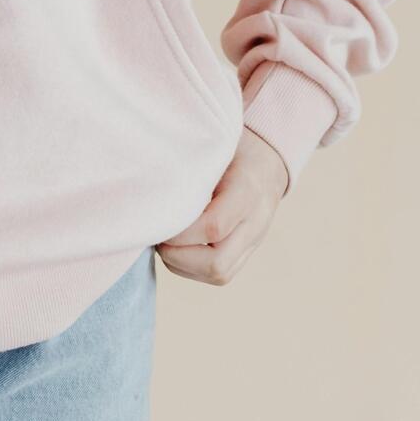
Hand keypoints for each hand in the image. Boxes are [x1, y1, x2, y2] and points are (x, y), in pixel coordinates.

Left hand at [154, 125, 289, 285]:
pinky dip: (191, 266)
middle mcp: (255, 224)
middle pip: (217, 264)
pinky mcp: (246, 255)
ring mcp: (253, 243)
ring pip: (218, 274)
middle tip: (157, 233)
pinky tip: (177, 245)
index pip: (214, 226)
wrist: (267, 163)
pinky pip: (219, 275)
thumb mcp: (213, 146)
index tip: (158, 217)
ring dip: (182, 263)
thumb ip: (191, 167)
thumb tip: (152, 186)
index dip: (180, 231)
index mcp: (247, 191)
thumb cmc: (232, 149)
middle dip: (177, 256)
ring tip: (165, 238)